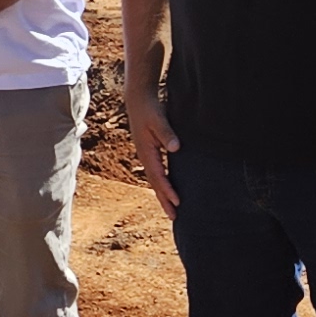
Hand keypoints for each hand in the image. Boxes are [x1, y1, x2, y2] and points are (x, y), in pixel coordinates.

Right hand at [125, 84, 179, 211]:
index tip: (177, 202)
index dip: (168, 190)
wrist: (138, 100)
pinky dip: (162, 184)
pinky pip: (156, 173)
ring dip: (163, 195)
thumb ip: (167, 134)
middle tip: (174, 217)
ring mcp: (146, 155)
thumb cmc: (149, 109)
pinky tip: (168, 189)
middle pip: (154, 183)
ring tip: (172, 209)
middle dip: (164, 200)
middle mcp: (145, 156)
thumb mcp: (159, 119)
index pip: (158, 176)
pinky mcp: (150, 152)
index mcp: (146, 151)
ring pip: (155, 180)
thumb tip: (176, 148)